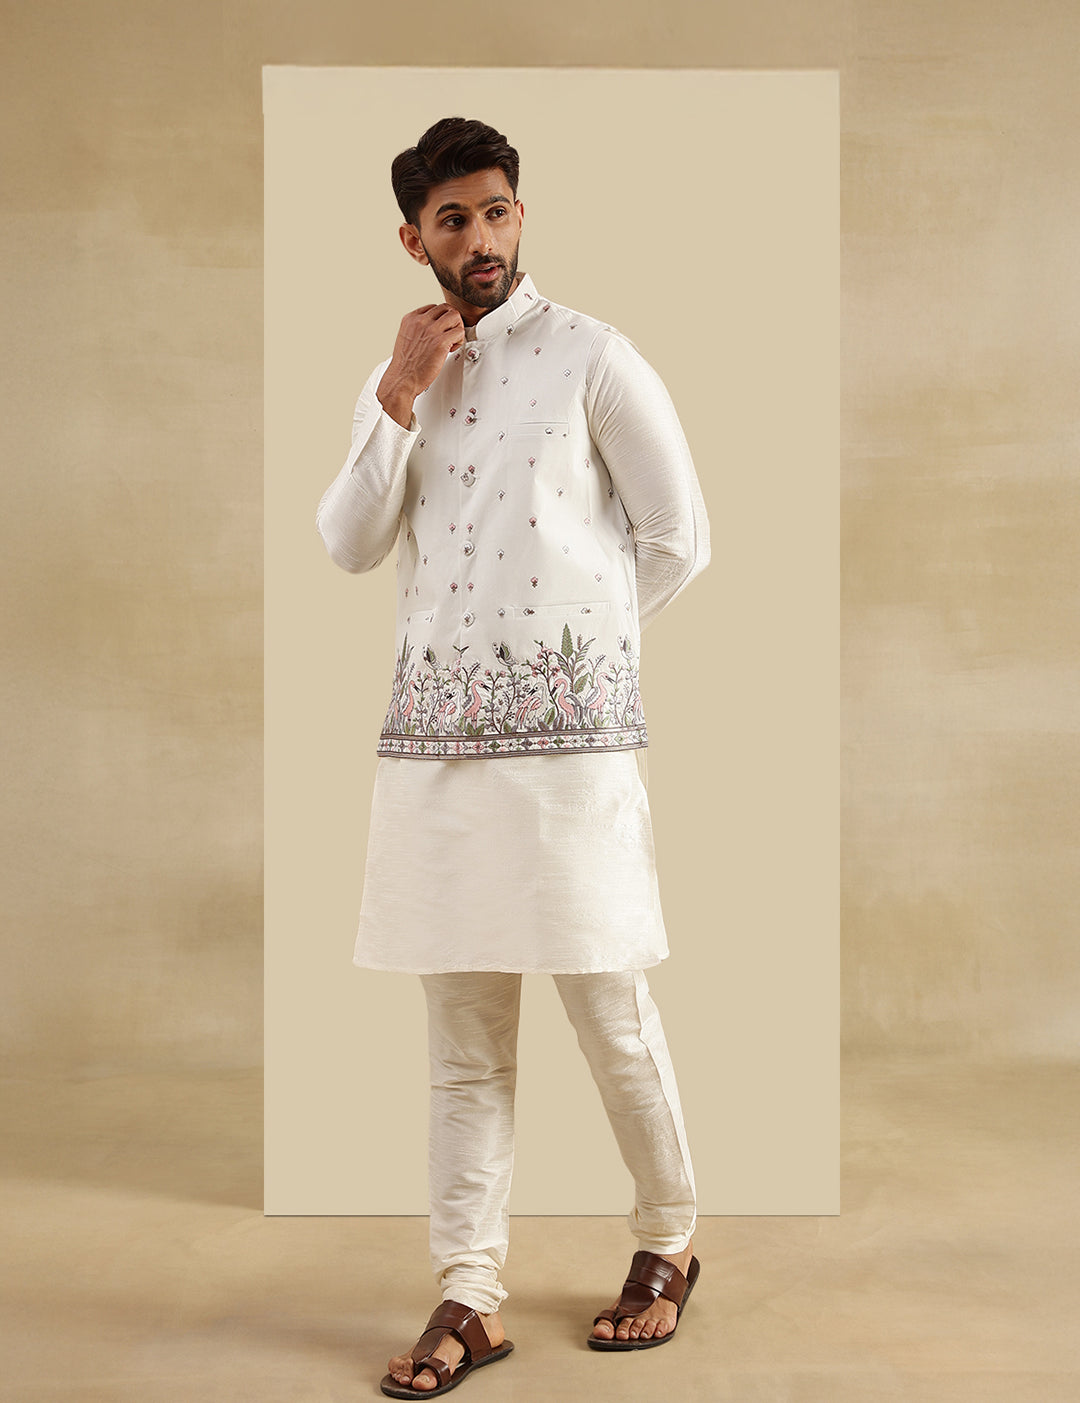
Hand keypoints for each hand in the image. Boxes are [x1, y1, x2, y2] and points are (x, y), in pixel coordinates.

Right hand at [377, 304, 464, 425]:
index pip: (434, 307)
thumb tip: (432, 328)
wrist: (402, 379)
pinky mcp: (440, 342)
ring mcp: (431, 330)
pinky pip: (459, 332)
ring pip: (455, 316)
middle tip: (450, 334)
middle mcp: (420, 321)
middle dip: (452, 321)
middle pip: (446, 308)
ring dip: (457, 328)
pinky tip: (450, 349)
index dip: (441, 319)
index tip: (440, 331)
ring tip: (451, 341)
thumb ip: (418, 328)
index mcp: (410, 318)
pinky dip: (459, 341)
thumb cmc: (405, 365)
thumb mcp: (406, 337)